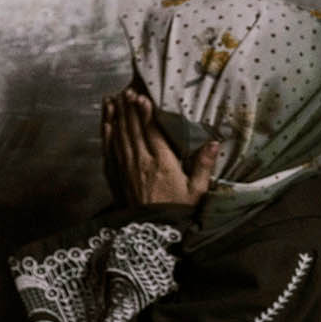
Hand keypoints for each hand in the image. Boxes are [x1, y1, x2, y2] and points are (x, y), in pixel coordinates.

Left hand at [101, 88, 218, 206]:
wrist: (151, 232)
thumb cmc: (177, 210)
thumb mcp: (197, 191)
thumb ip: (204, 166)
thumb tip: (214, 143)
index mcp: (162, 165)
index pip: (152, 133)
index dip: (146, 114)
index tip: (142, 97)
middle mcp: (140, 163)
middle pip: (133, 130)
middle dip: (129, 109)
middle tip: (127, 90)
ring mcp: (125, 169)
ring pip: (119, 137)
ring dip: (116, 116)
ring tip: (114, 98)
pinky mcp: (115, 176)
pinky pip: (108, 150)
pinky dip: (106, 134)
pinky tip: (106, 122)